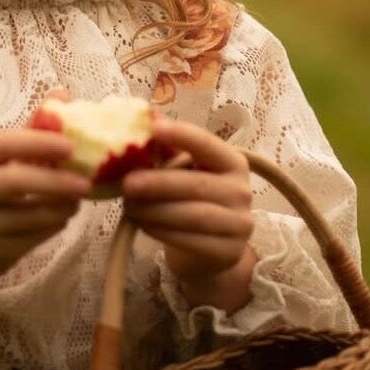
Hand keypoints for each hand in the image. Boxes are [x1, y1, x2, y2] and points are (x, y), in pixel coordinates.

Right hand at [0, 129, 90, 309]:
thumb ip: (29, 132)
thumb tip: (62, 94)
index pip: (2, 144)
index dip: (37, 142)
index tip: (70, 145)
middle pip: (14, 180)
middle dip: (55, 180)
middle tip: (86, 182)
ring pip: (28, 216)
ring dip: (61, 208)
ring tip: (78, 200)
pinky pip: (32, 240)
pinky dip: (53, 228)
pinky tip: (62, 219)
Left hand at [121, 117, 255, 312]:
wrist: (210, 246)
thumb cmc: (192, 197)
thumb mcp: (184, 170)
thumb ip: (166, 148)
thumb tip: (144, 118)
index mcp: (232, 161)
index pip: (207, 144)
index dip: (182, 135)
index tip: (154, 128)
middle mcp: (242, 190)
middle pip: (196, 184)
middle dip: (158, 183)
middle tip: (127, 183)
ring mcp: (239, 224)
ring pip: (192, 215)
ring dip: (155, 210)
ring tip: (129, 206)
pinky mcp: (228, 252)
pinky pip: (191, 240)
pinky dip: (162, 232)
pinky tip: (144, 225)